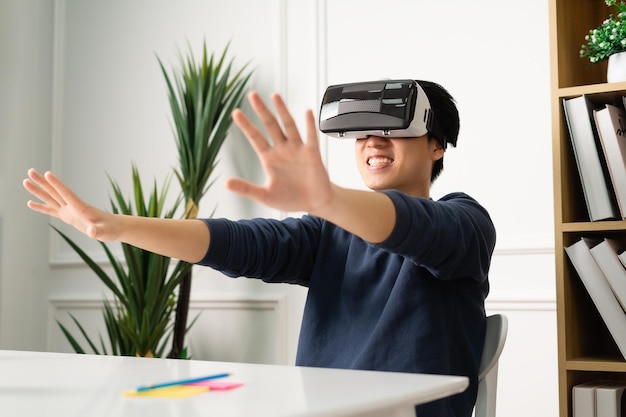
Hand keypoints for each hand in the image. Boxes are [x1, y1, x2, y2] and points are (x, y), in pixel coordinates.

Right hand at [23, 169, 117, 241]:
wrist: (113, 228)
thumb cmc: (110, 229)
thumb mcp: (104, 232)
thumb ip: (97, 231)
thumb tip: (92, 232)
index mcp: (80, 207)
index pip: (66, 193)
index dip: (57, 184)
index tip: (47, 173)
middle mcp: (72, 206)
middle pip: (54, 192)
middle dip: (42, 182)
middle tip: (30, 171)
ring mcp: (69, 211)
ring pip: (50, 198)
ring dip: (38, 191)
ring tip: (25, 182)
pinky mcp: (68, 217)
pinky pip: (51, 211)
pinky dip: (41, 207)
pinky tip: (30, 203)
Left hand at [228, 92, 334, 212]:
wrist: (314, 203)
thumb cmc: (291, 199)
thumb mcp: (265, 196)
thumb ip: (246, 189)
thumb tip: (226, 183)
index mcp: (269, 159)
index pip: (255, 138)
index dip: (246, 126)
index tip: (236, 112)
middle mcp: (283, 150)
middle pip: (270, 126)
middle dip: (261, 111)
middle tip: (252, 95)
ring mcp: (297, 150)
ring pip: (288, 126)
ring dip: (282, 111)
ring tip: (275, 96)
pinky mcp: (312, 154)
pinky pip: (311, 137)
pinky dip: (309, 125)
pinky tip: (307, 112)